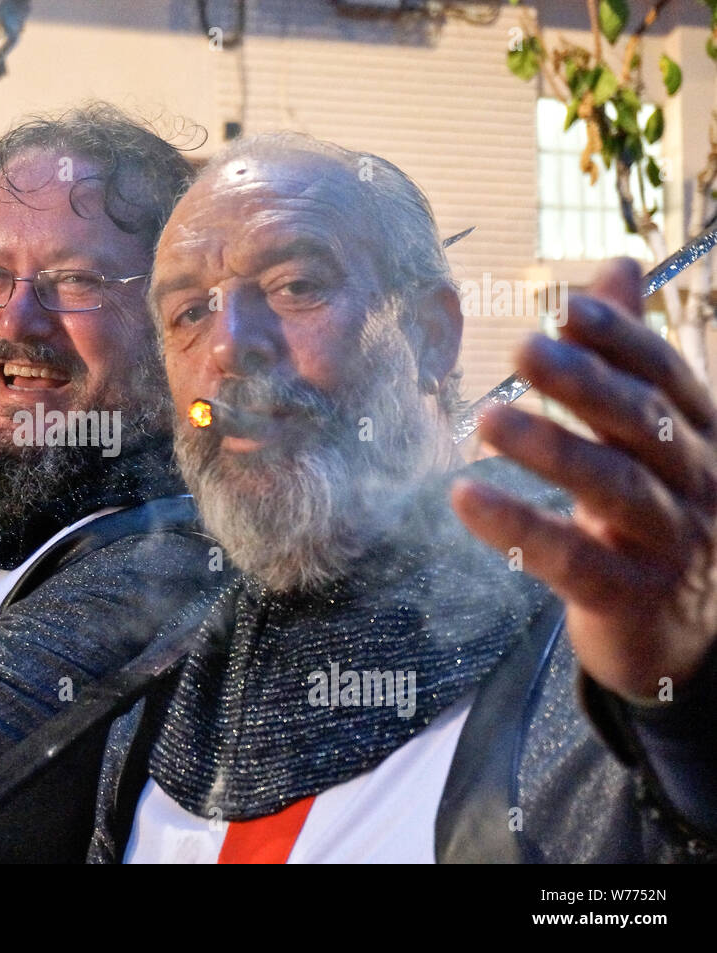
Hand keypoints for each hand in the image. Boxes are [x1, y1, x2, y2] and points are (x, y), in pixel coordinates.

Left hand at [453, 258, 716, 703]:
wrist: (687, 636)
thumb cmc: (658, 515)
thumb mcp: (654, 436)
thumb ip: (631, 357)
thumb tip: (619, 265)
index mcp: (702, 435)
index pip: (665, 376)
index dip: (619, 337)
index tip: (564, 306)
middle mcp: (697, 484)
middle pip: (642, 423)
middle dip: (584, 383)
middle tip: (521, 348)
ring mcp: (670, 543)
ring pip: (612, 487)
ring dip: (550, 449)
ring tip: (487, 420)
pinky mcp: (629, 597)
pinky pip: (569, 559)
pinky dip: (517, 527)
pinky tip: (464, 498)